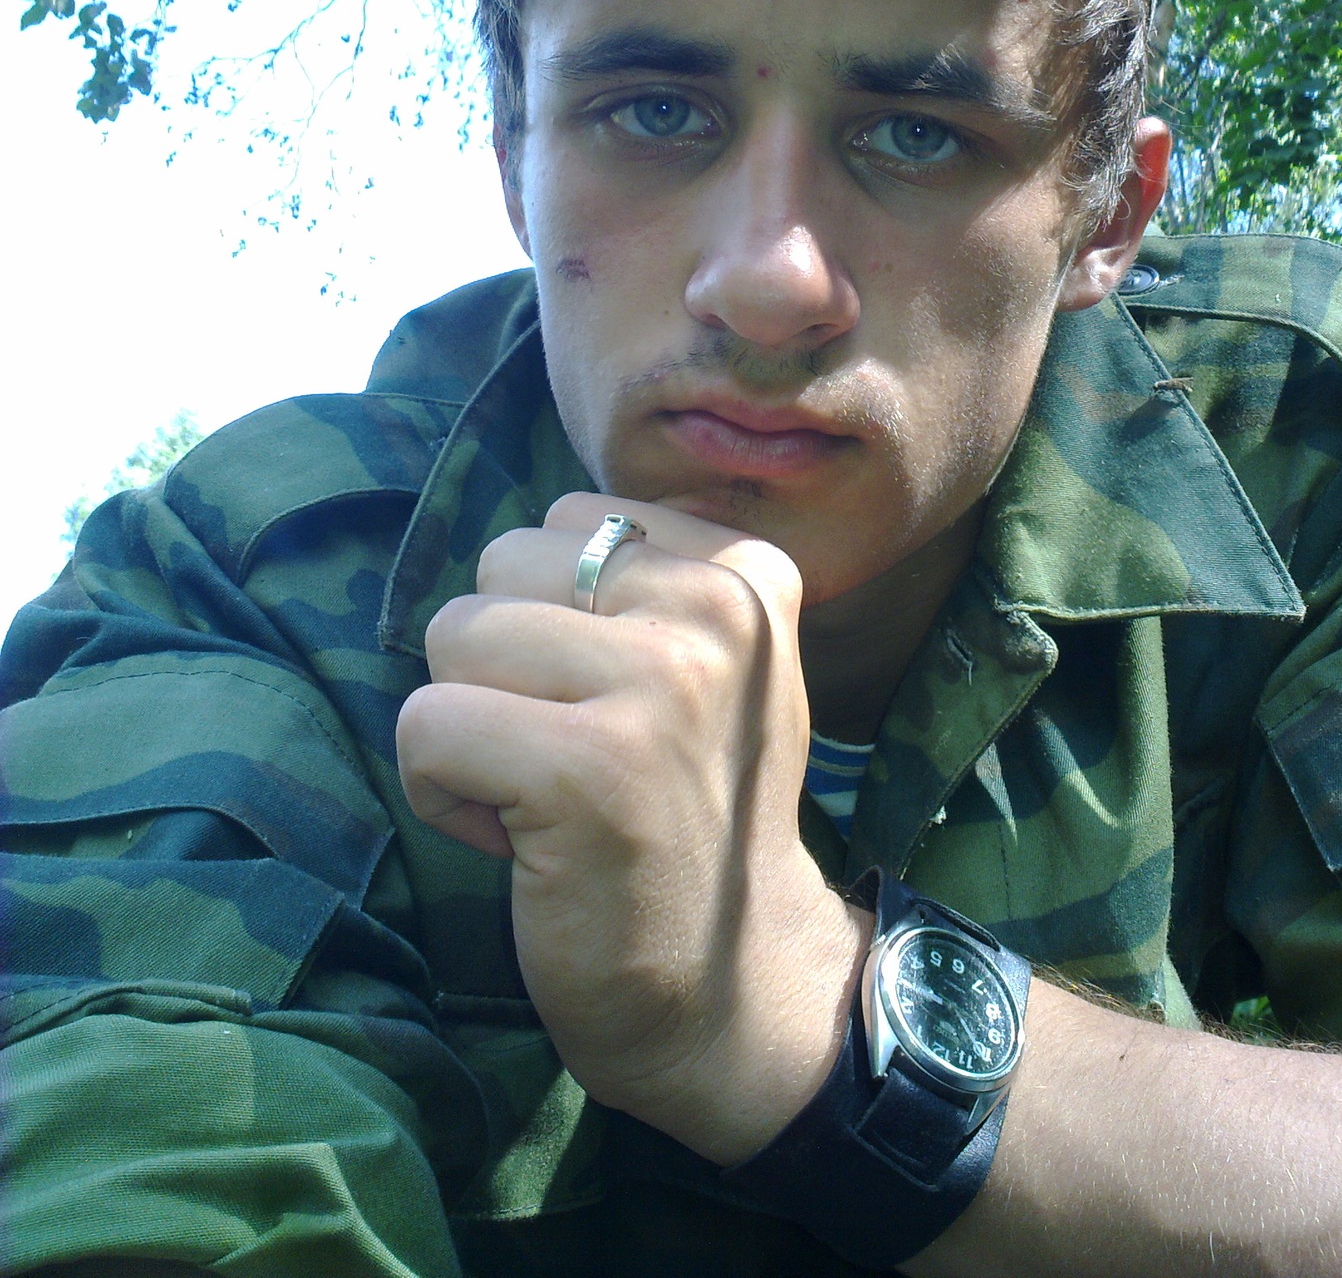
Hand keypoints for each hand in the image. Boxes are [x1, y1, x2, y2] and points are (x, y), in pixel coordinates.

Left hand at [395, 492, 868, 1162]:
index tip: (619, 708)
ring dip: (469, 726)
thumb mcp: (707, 667)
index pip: (569, 519)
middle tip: (572, 757)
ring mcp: (663, 684)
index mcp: (747, 571)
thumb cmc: (687, 817)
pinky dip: (441, 791)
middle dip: (501, 664)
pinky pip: (428, 725)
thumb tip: (517, 539)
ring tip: (545, 794)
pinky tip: (519, 840)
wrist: (733, 989)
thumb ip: (633, 581)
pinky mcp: (591, 769)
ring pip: (454, 635)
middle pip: (502, 566)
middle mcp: (719, 610)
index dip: (555, 617)